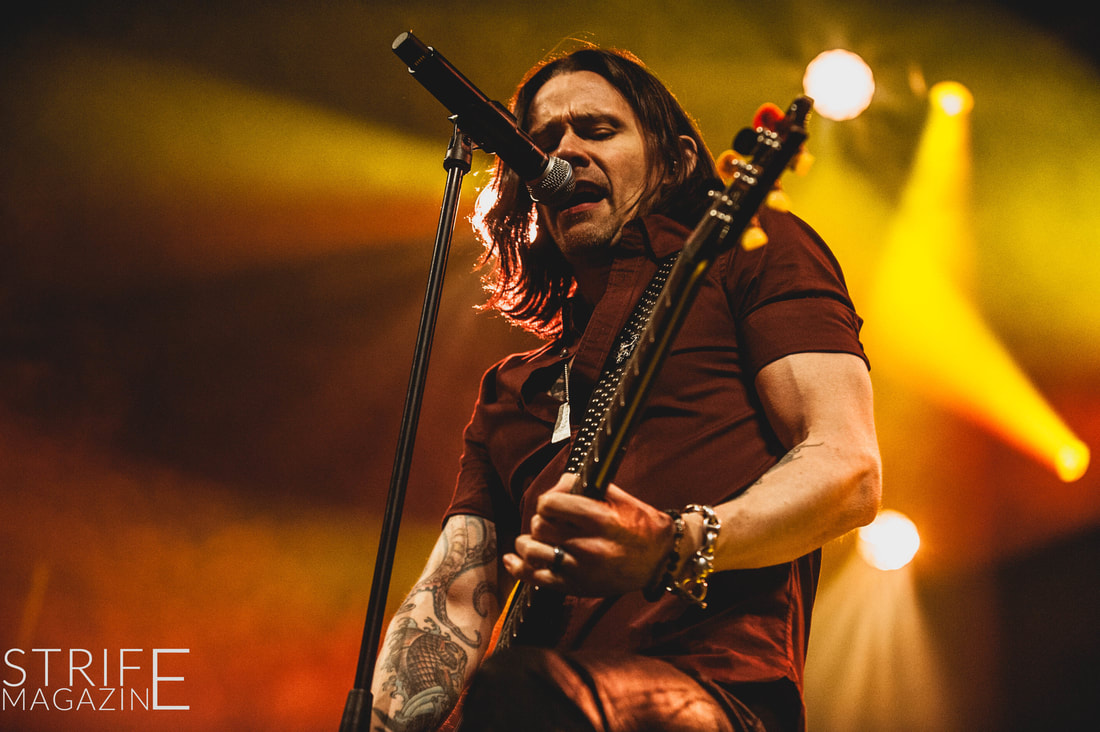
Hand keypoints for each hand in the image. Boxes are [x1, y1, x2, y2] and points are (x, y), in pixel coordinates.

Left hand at [502, 474, 673, 595]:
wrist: (660, 560)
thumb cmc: (640, 525)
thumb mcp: (619, 498)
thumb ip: (585, 486)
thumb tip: (557, 483)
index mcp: (600, 520)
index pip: (550, 504)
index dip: (548, 501)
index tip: (554, 504)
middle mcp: (588, 546)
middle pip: (539, 526)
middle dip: (541, 519)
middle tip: (551, 521)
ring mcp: (580, 570)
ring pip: (532, 552)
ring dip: (528, 542)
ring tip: (533, 539)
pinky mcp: (575, 587)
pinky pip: (536, 578)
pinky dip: (519, 567)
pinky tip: (513, 559)